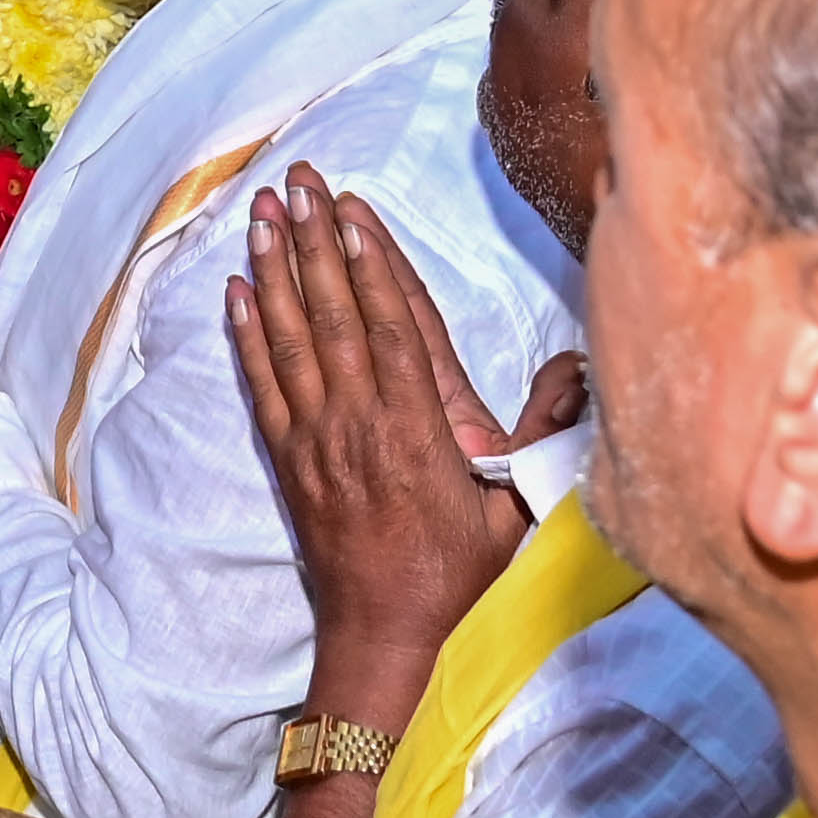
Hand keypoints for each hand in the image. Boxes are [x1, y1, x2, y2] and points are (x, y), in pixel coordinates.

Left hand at [228, 171, 574, 679]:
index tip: (353, 211)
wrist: (385, 638)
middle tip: (297, 180)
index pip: (394, 329)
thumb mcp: (519, 514)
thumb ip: (544, 437)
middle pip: (335, 315)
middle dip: (314, 242)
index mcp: (419, 432)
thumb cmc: (459, 578)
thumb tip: (581, 368)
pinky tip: (236, 291)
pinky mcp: (287, 461)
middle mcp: (361, 426)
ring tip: (260, 212)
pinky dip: (245, 336)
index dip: (372, 264)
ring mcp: (317, 442)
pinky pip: (261, 386)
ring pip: (291, 340)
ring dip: (274, 271)